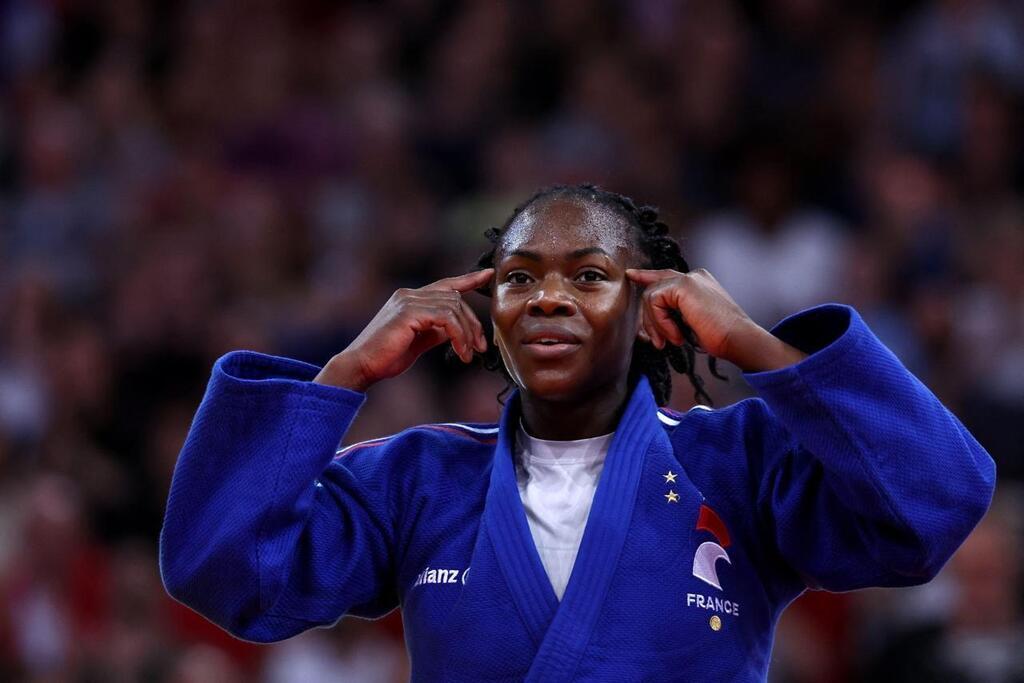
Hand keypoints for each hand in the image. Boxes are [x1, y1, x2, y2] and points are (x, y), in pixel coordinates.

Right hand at [315, 269, 493, 390]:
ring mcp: (408, 300)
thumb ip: (436, 330)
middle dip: (472, 323)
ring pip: (453, 307)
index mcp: (410, 299)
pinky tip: (459, 351)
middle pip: (455, 298)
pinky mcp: (409, 312)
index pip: (445, 285)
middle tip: (479, 347)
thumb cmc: (387, 357)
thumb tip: (456, 328)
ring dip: (466, 333)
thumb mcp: (419, 341)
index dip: (468, 280)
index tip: (488, 275)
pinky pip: (446, 317)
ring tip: (467, 354)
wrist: (362, 365)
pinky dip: (458, 334)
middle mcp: (409, 294)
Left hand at [626, 268, 806, 372]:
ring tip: (673, 340)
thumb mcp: (692, 321)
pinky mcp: (684, 285)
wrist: (737, 339)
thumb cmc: (720, 336)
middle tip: (657, 341)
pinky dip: (661, 323)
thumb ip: (675, 312)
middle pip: (653, 288)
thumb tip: (651, 317)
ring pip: (651, 297)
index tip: (631, 276)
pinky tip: (677, 336)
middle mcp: (693, 275)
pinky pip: (655, 302)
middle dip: (649, 318)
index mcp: (698, 281)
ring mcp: (689, 278)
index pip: (665, 277)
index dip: (646, 276)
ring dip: (656, 325)